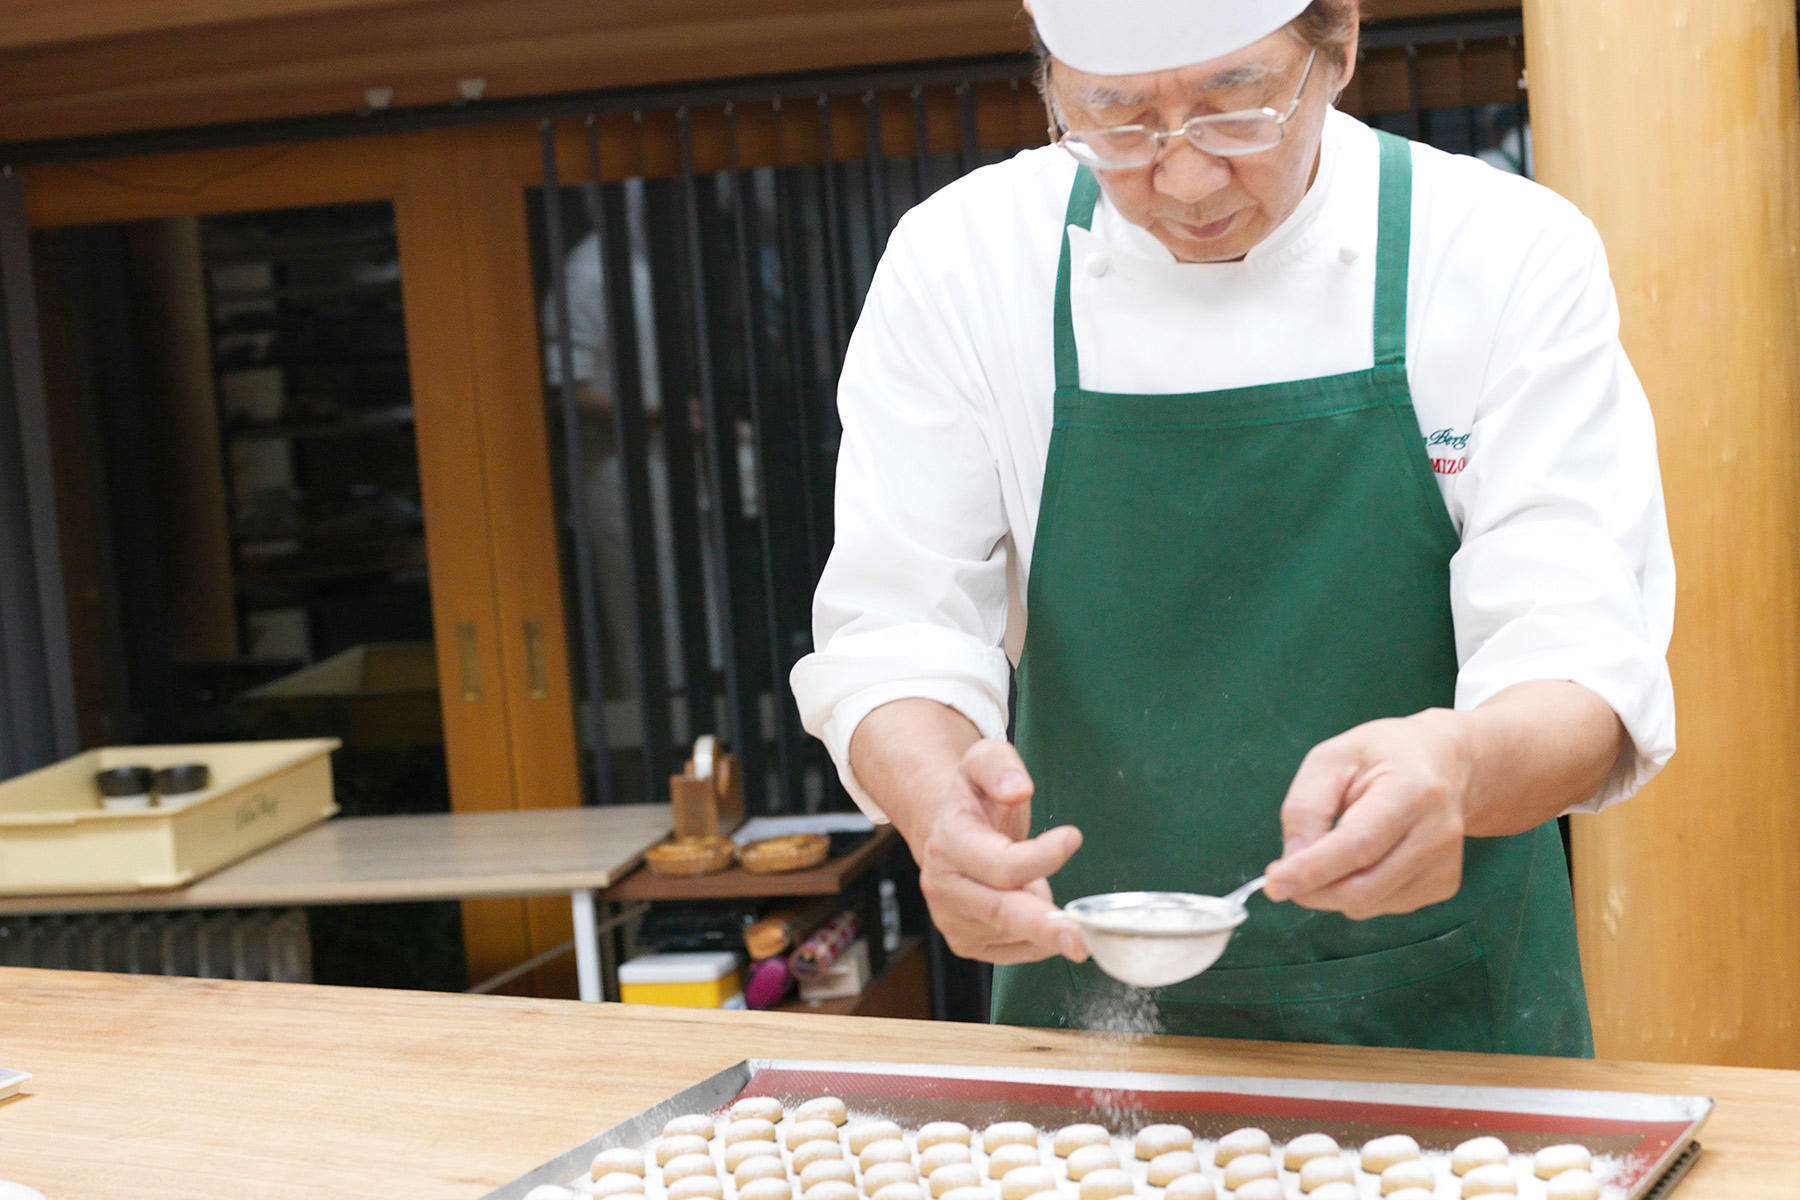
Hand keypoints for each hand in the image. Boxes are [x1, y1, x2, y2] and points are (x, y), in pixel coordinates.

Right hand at [906, 738, 1087, 964]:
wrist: (949, 831)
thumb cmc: (976, 799)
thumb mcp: (985, 760)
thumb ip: (1000, 766)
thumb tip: (1018, 789)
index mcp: (948, 843)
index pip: (1000, 864)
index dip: (1042, 857)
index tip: (1073, 836)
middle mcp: (943, 886)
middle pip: (1002, 912)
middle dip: (1044, 925)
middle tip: (1081, 938)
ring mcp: (951, 920)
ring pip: (1014, 933)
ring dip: (1042, 918)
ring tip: (1037, 885)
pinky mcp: (966, 943)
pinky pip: (1014, 952)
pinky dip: (1037, 939)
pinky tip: (1038, 914)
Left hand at [1261, 709, 1473, 918]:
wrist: (1444, 763)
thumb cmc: (1381, 756)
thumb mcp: (1331, 759)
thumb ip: (1306, 808)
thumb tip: (1292, 864)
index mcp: (1412, 791)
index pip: (1357, 846)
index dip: (1312, 870)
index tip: (1274, 884)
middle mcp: (1437, 833)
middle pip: (1363, 887)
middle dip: (1312, 889)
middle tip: (1284, 874)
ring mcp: (1444, 864)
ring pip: (1370, 904)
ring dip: (1332, 890)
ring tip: (1333, 847)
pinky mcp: (1444, 885)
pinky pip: (1383, 906)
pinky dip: (1358, 892)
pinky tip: (1364, 857)